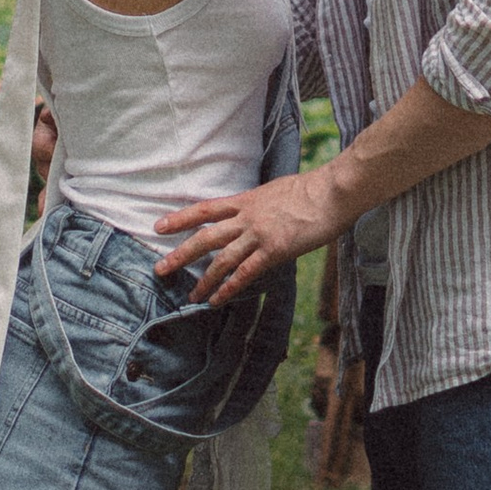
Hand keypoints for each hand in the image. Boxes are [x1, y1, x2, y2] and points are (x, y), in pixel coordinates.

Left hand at [152, 164, 346, 305]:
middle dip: (180, 254)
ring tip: (190, 296)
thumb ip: (259, 203)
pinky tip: (217, 300)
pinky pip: (245, 273)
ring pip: (221, 259)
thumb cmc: (310, 189)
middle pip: (205, 237)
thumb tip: (252, 209)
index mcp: (245, 200)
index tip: (159, 227)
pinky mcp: (274, 250)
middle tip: (160, 268)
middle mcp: (246, 217)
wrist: (331, 192)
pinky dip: (229, 288)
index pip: (205, 210)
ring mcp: (259, 234)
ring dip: (203, 280)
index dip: (180, 218)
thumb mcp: (275, 190)